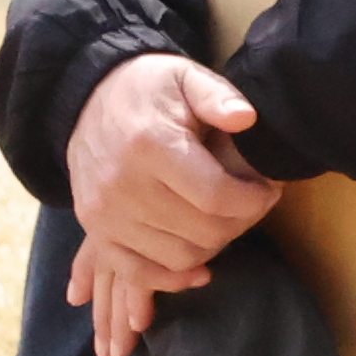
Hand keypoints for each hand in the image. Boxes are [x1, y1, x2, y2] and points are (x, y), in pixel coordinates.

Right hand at [65, 52, 280, 355]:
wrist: (87, 101)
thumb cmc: (148, 90)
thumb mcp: (185, 77)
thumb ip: (217, 96)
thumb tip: (246, 119)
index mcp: (150, 145)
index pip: (217, 196)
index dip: (255, 201)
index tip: (268, 190)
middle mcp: (122, 185)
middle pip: (203, 231)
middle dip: (241, 223)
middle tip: (252, 206)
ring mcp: (104, 213)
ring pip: (179, 257)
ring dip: (214, 246)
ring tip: (225, 220)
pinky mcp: (95, 231)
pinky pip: (138, 273)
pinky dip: (173, 278)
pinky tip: (200, 267)